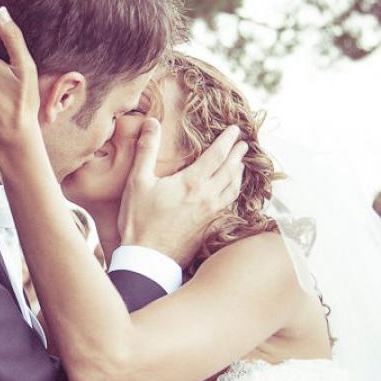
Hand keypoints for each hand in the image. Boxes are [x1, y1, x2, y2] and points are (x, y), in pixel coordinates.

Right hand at [119, 120, 246, 264]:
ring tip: (240, 165)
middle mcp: (208, 196)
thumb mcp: (138, 181)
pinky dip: (233, 192)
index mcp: (193, 182)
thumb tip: (152, 122)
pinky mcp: (209, 226)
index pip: (217, 155)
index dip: (227, 140)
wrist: (148, 259)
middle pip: (230, 170)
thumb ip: (147, 150)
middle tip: (243, 143)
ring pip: (233, 188)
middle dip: (237, 155)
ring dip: (238, 173)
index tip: (235, 130)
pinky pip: (228, 204)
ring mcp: (211, 213)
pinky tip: (229, 192)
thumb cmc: (140, 220)